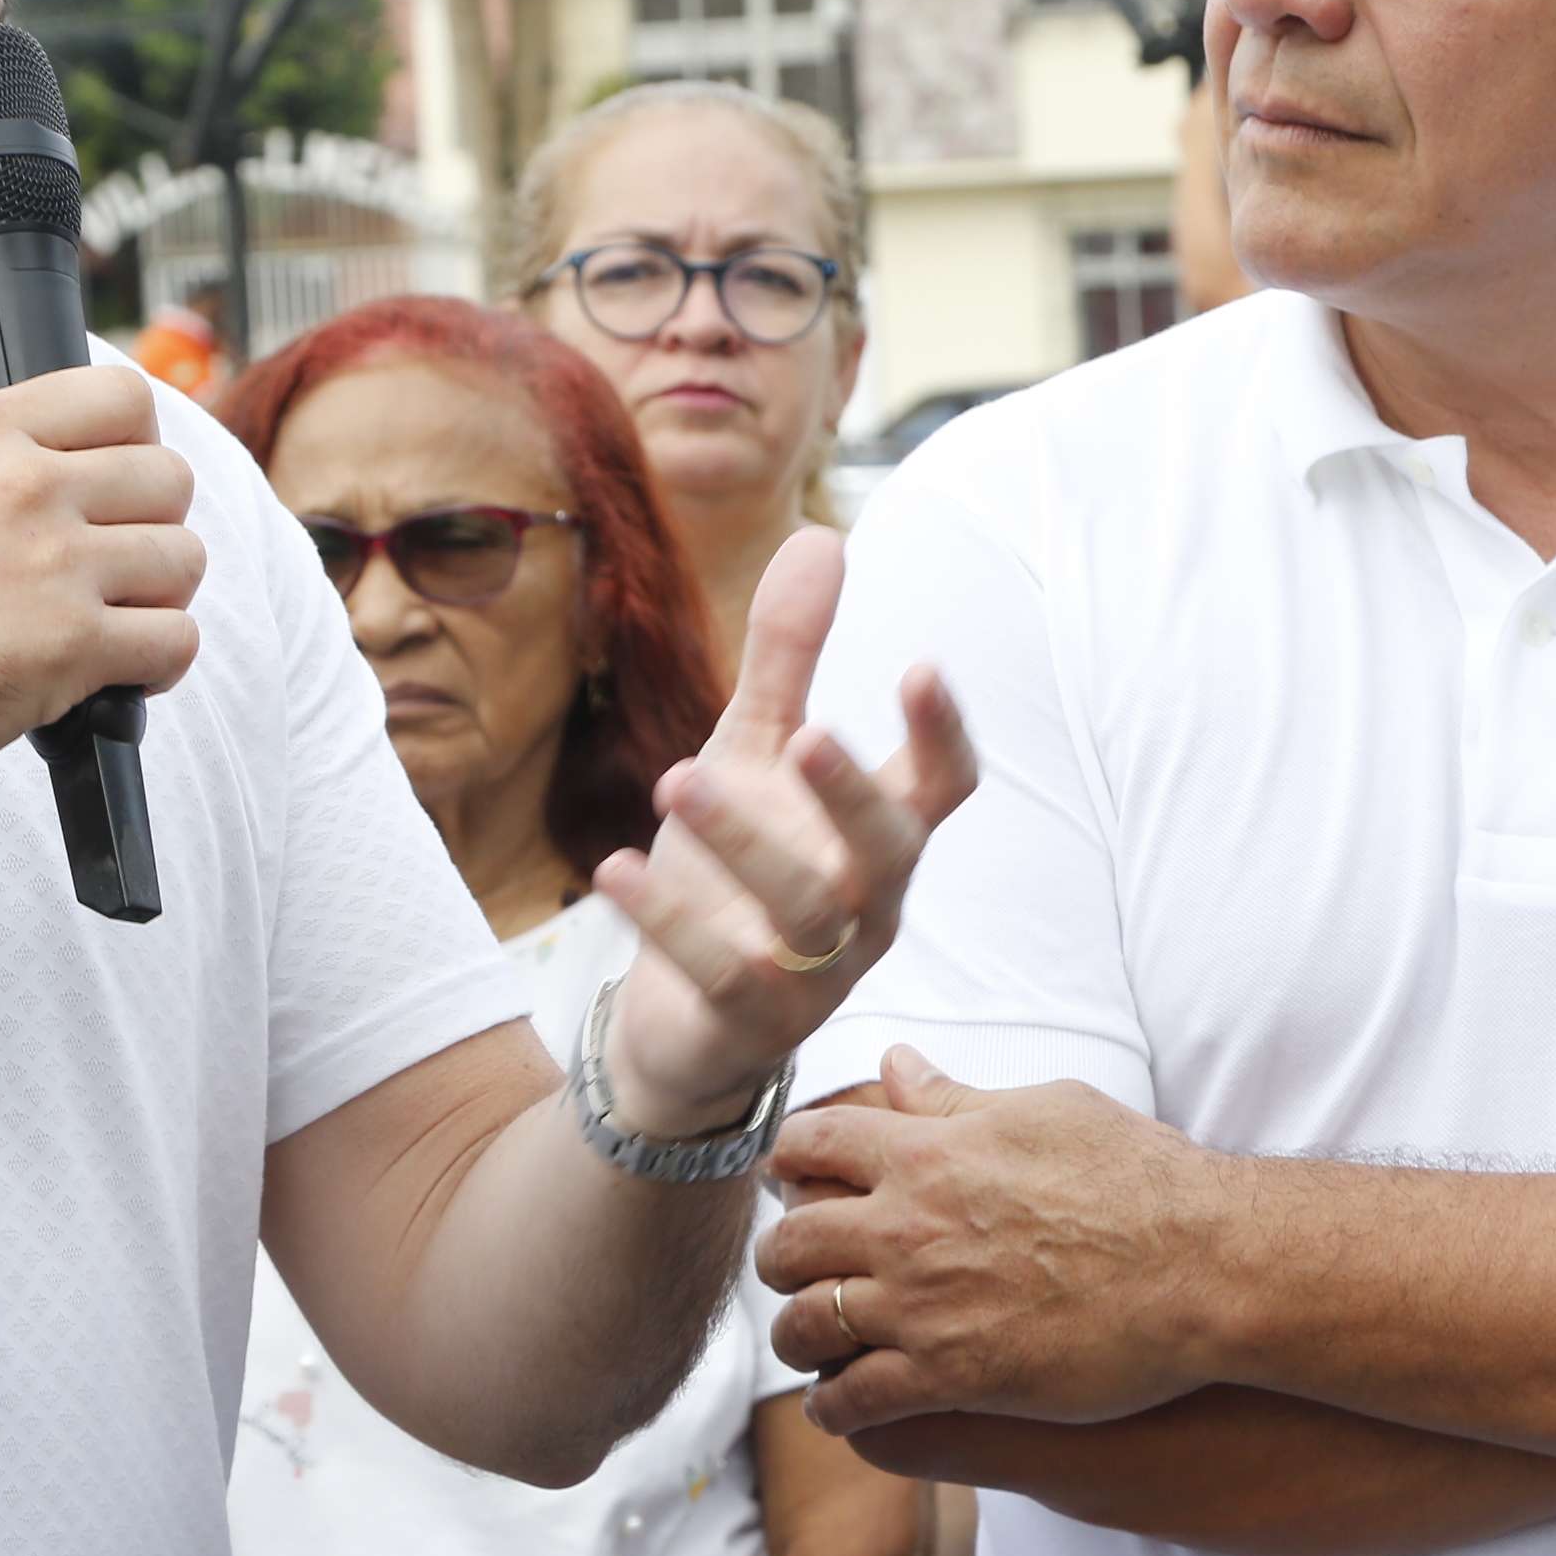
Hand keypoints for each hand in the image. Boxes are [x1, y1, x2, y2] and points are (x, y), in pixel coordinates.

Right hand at [0, 276, 203, 812]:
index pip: (123, 394)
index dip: (131, 435)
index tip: (108, 473)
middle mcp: (29, 490)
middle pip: (170, 474)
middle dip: (151, 516)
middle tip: (109, 551)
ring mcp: (56, 570)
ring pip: (185, 556)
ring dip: (160, 589)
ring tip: (112, 608)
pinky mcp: (73, 650)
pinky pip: (177, 638)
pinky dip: (161, 659)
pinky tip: (118, 665)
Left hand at [589, 528, 979, 1135]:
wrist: (681, 1019)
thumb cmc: (736, 869)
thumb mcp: (753, 753)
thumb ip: (789, 658)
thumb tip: (822, 535)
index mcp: (880, 837)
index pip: (942, 788)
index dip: (941, 734)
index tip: (920, 666)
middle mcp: (866, 905)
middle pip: (887, 850)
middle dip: (850, 794)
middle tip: (808, 732)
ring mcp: (816, 971)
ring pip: (800, 910)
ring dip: (741, 844)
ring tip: (674, 780)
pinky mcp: (750, 1020)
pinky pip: (721, 972)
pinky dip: (667, 921)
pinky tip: (613, 867)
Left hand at [756, 1048, 1229, 1433]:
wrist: (1201, 1263)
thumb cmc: (1138, 1176)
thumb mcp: (1042, 1109)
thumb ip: (954, 1098)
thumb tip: (895, 1064)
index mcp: (924, 1150)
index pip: (810, 1144)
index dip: (788, 1162)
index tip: (789, 1180)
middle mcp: (906, 1226)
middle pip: (790, 1242)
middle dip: (781, 1256)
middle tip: (795, 1268)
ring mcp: (922, 1306)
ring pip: (805, 1325)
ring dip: (797, 1334)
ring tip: (810, 1340)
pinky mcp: (952, 1377)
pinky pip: (854, 1399)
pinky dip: (833, 1406)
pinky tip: (839, 1405)